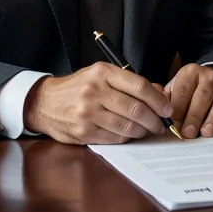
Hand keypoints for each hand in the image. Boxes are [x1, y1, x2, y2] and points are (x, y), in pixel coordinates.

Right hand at [22, 62, 172, 144]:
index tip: (168, 109)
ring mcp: (87, 113)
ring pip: (127, 126)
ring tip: (148, 131)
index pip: (139, 86)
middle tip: (162, 125)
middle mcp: (94, 91)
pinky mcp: (83, 132)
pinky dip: (128, 138)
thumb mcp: (99, 75)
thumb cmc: (78, 87)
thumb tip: (158, 96)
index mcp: (102, 73)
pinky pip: (115, 138)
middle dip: (155, 120)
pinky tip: (131, 135)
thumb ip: (127, 83)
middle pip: (136, 109)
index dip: (158, 100)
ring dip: (143, 131)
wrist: (44, 102)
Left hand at [163, 64, 212, 138]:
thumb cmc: (188, 92)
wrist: (211, 81)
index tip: (173, 126)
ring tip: (206, 133)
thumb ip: (165, 102)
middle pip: (202, 97)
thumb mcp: (174, 90)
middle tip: (188, 133)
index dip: (178, 110)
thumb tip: (157, 119)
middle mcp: (209, 76)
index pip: (183, 91)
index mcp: (190, 73)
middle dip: (194, 116)